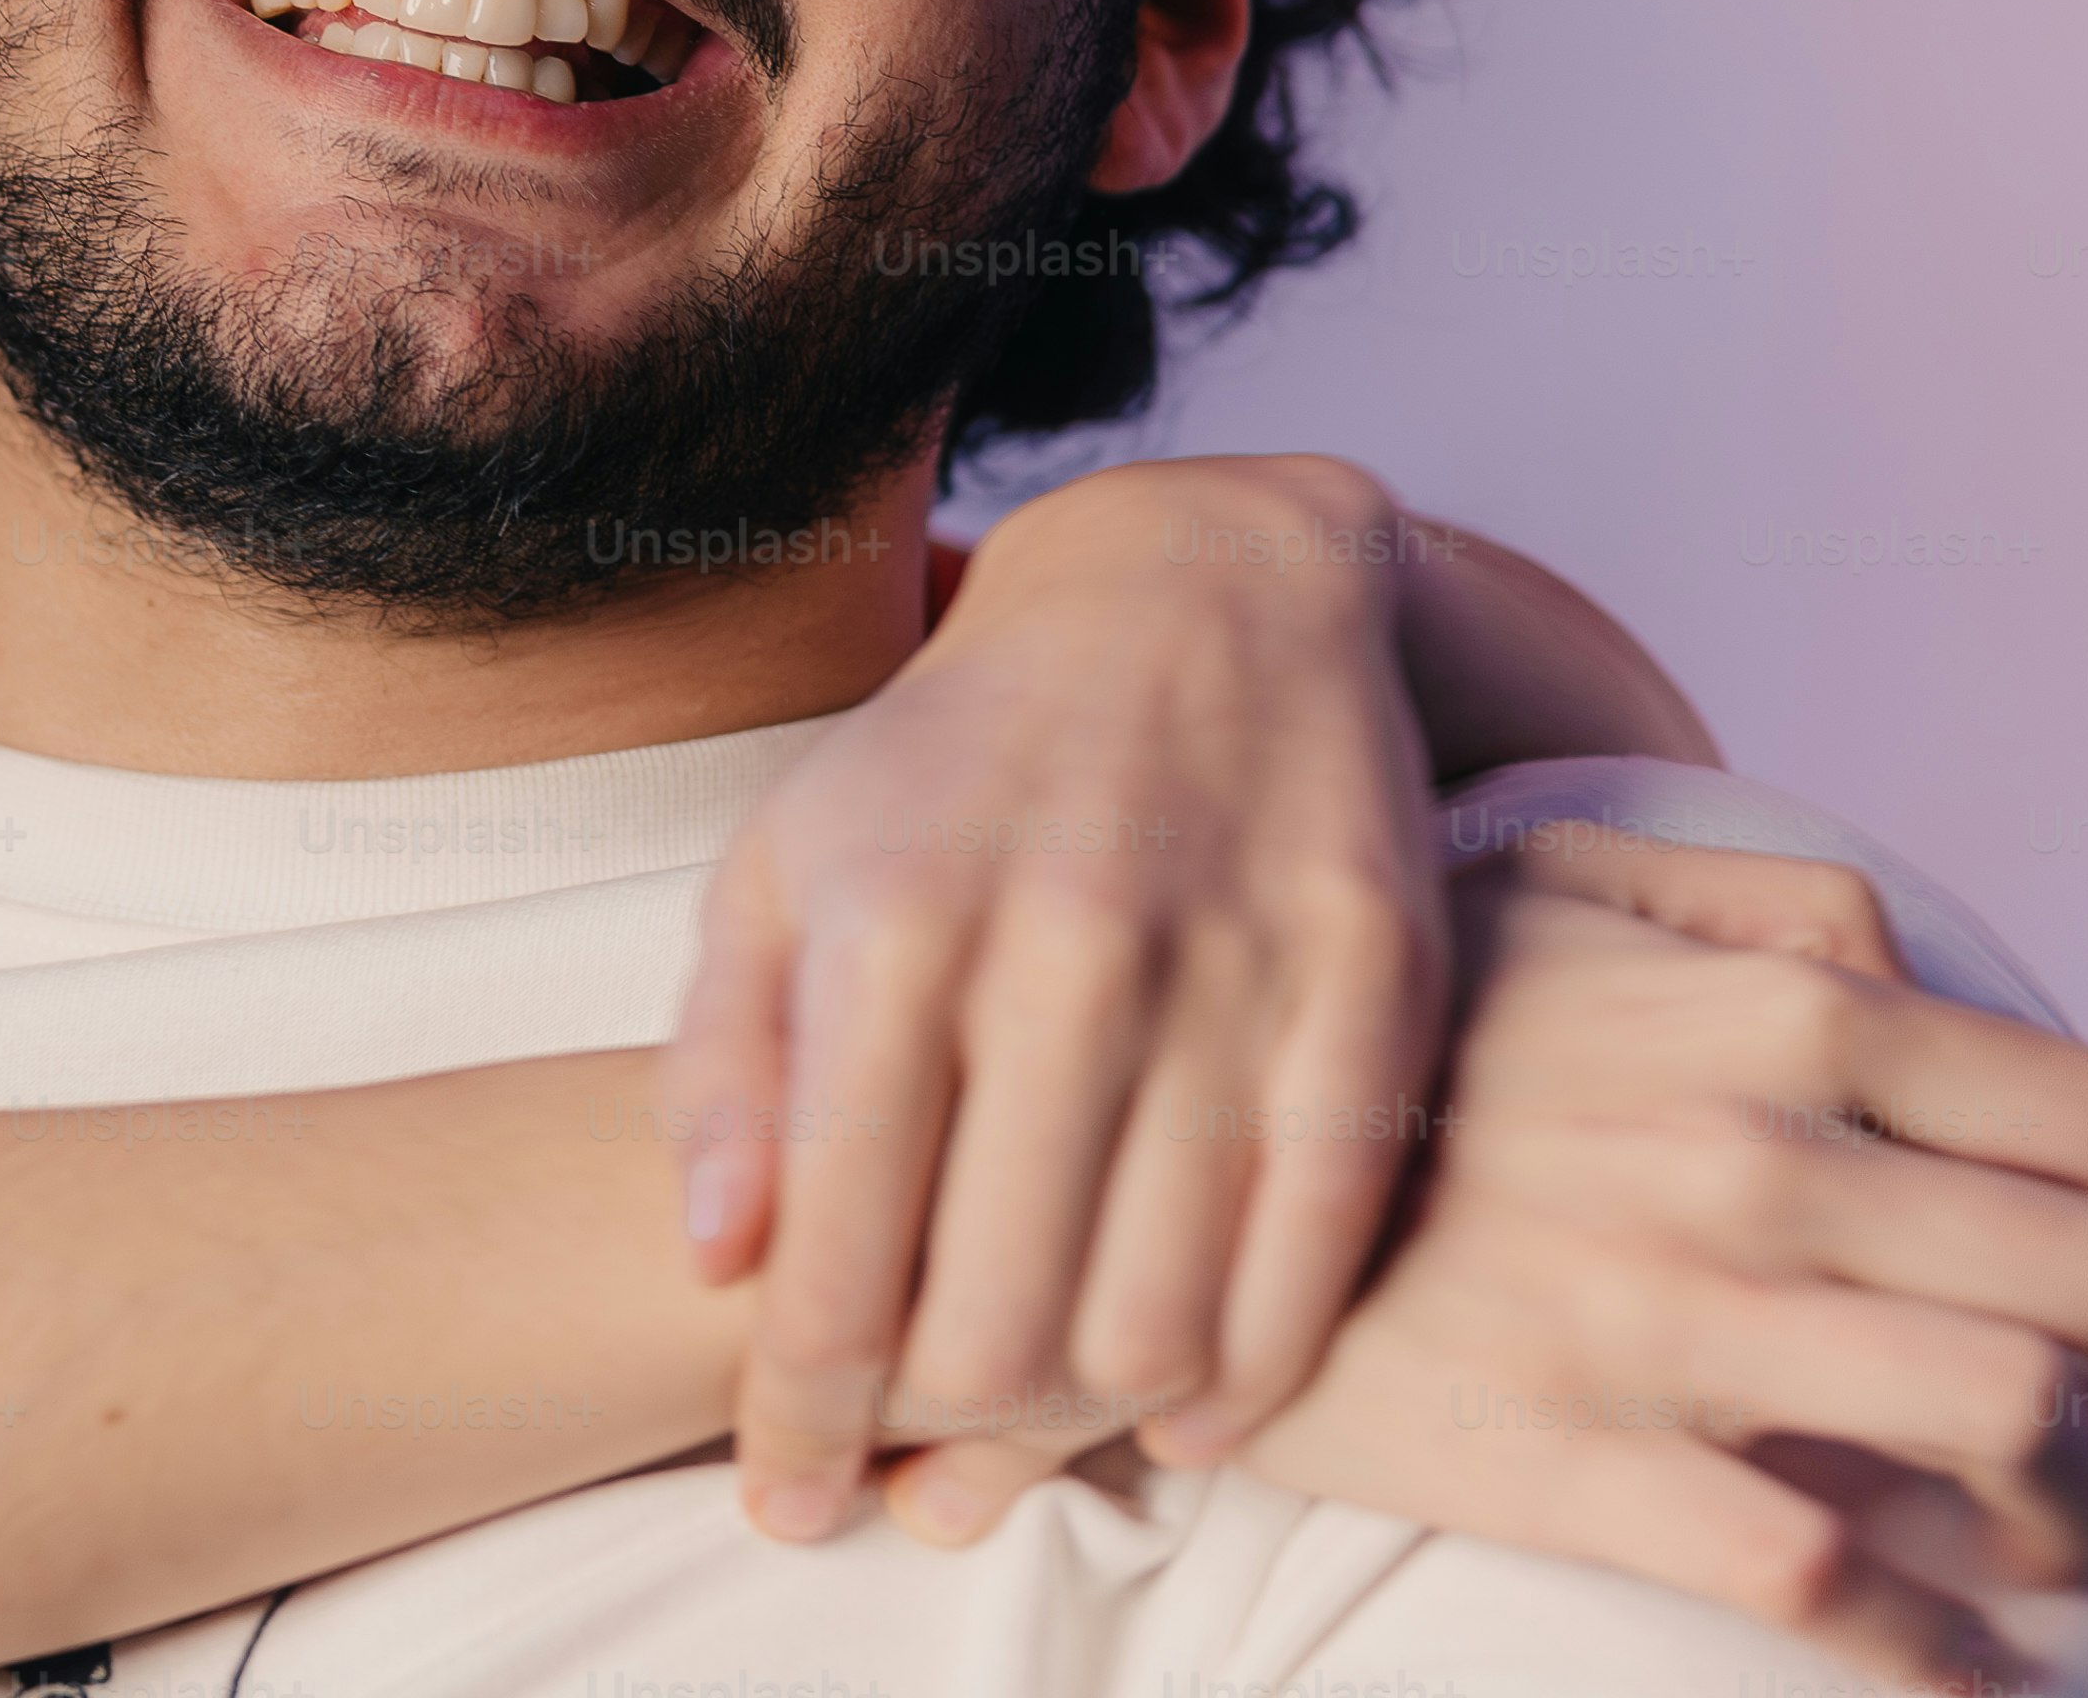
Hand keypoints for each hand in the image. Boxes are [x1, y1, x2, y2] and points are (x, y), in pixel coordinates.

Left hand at [663, 450, 1451, 1539]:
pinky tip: (1183, 1419)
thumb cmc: (956, 761)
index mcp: (890, 921)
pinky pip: (1313, 1253)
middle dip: (930, 1439)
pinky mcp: (1371, 991)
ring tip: (1025, 1444)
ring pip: (1154, 1313)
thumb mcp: (784, 862)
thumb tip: (715, 1255)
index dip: (799, 1410)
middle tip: (904, 1481)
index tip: (785, 1494)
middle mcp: (1061, 949)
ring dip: (1079, 1425)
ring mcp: (1230, 972)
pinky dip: (1248, 1379)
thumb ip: (725, 1057)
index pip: (832, 1249)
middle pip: (992, 1315)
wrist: (1200, 591)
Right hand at [1233, 834, 2087, 1688]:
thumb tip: (1900, 962)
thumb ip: (1751, 897)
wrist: (1134, 1161)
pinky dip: (1935, 1649)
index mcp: (1773, 1014)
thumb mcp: (1547, 883)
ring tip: (2024, 1531)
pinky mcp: (1581, 1460)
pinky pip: (1831, 1583)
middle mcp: (1751, 1153)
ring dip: (2062, 1507)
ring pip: (2012, 1427)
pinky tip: (1949, 1658)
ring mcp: (1669, 1315)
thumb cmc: (1370, 1025)